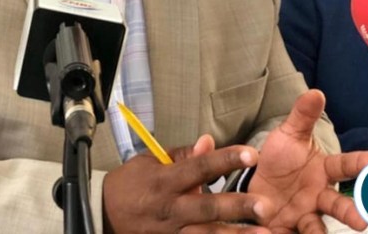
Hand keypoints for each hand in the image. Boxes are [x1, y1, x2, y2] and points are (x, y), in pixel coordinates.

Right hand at [103, 137, 273, 233]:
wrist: (102, 215)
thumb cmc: (129, 185)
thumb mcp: (149, 162)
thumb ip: (182, 155)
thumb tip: (208, 142)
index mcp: (164, 180)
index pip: (199, 167)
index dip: (225, 160)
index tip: (252, 154)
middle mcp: (169, 207)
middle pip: (207, 207)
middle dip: (236, 207)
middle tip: (264, 206)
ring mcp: (170, 231)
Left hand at [249, 89, 367, 233]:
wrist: (255, 181)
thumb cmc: (280, 159)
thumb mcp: (288, 135)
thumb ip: (302, 116)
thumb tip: (316, 92)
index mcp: (323, 171)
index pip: (345, 166)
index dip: (361, 163)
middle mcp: (318, 196)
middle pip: (337, 204)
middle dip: (349, 212)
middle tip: (360, 220)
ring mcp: (304, 214)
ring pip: (316, 227)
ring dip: (318, 233)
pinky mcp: (286, 228)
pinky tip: (279, 233)